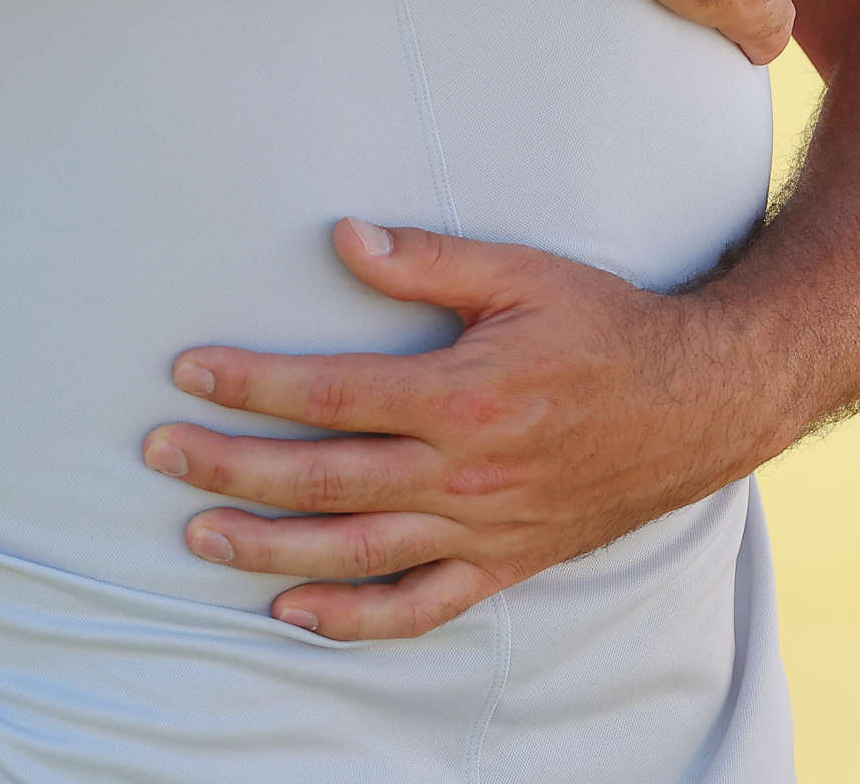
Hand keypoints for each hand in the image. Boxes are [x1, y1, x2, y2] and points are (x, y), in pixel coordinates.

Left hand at [142, 219, 788, 640]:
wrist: (701, 400)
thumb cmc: (605, 322)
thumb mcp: (521, 271)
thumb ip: (428, 262)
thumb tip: (343, 238)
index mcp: (464, 395)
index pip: (332, 394)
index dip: (252, 384)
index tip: (186, 370)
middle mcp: (467, 473)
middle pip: (324, 479)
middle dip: (231, 467)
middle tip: (158, 451)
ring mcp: (485, 528)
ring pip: (357, 553)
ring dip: (269, 548)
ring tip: (198, 535)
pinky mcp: (507, 562)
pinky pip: (421, 606)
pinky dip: (354, 620)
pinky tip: (295, 613)